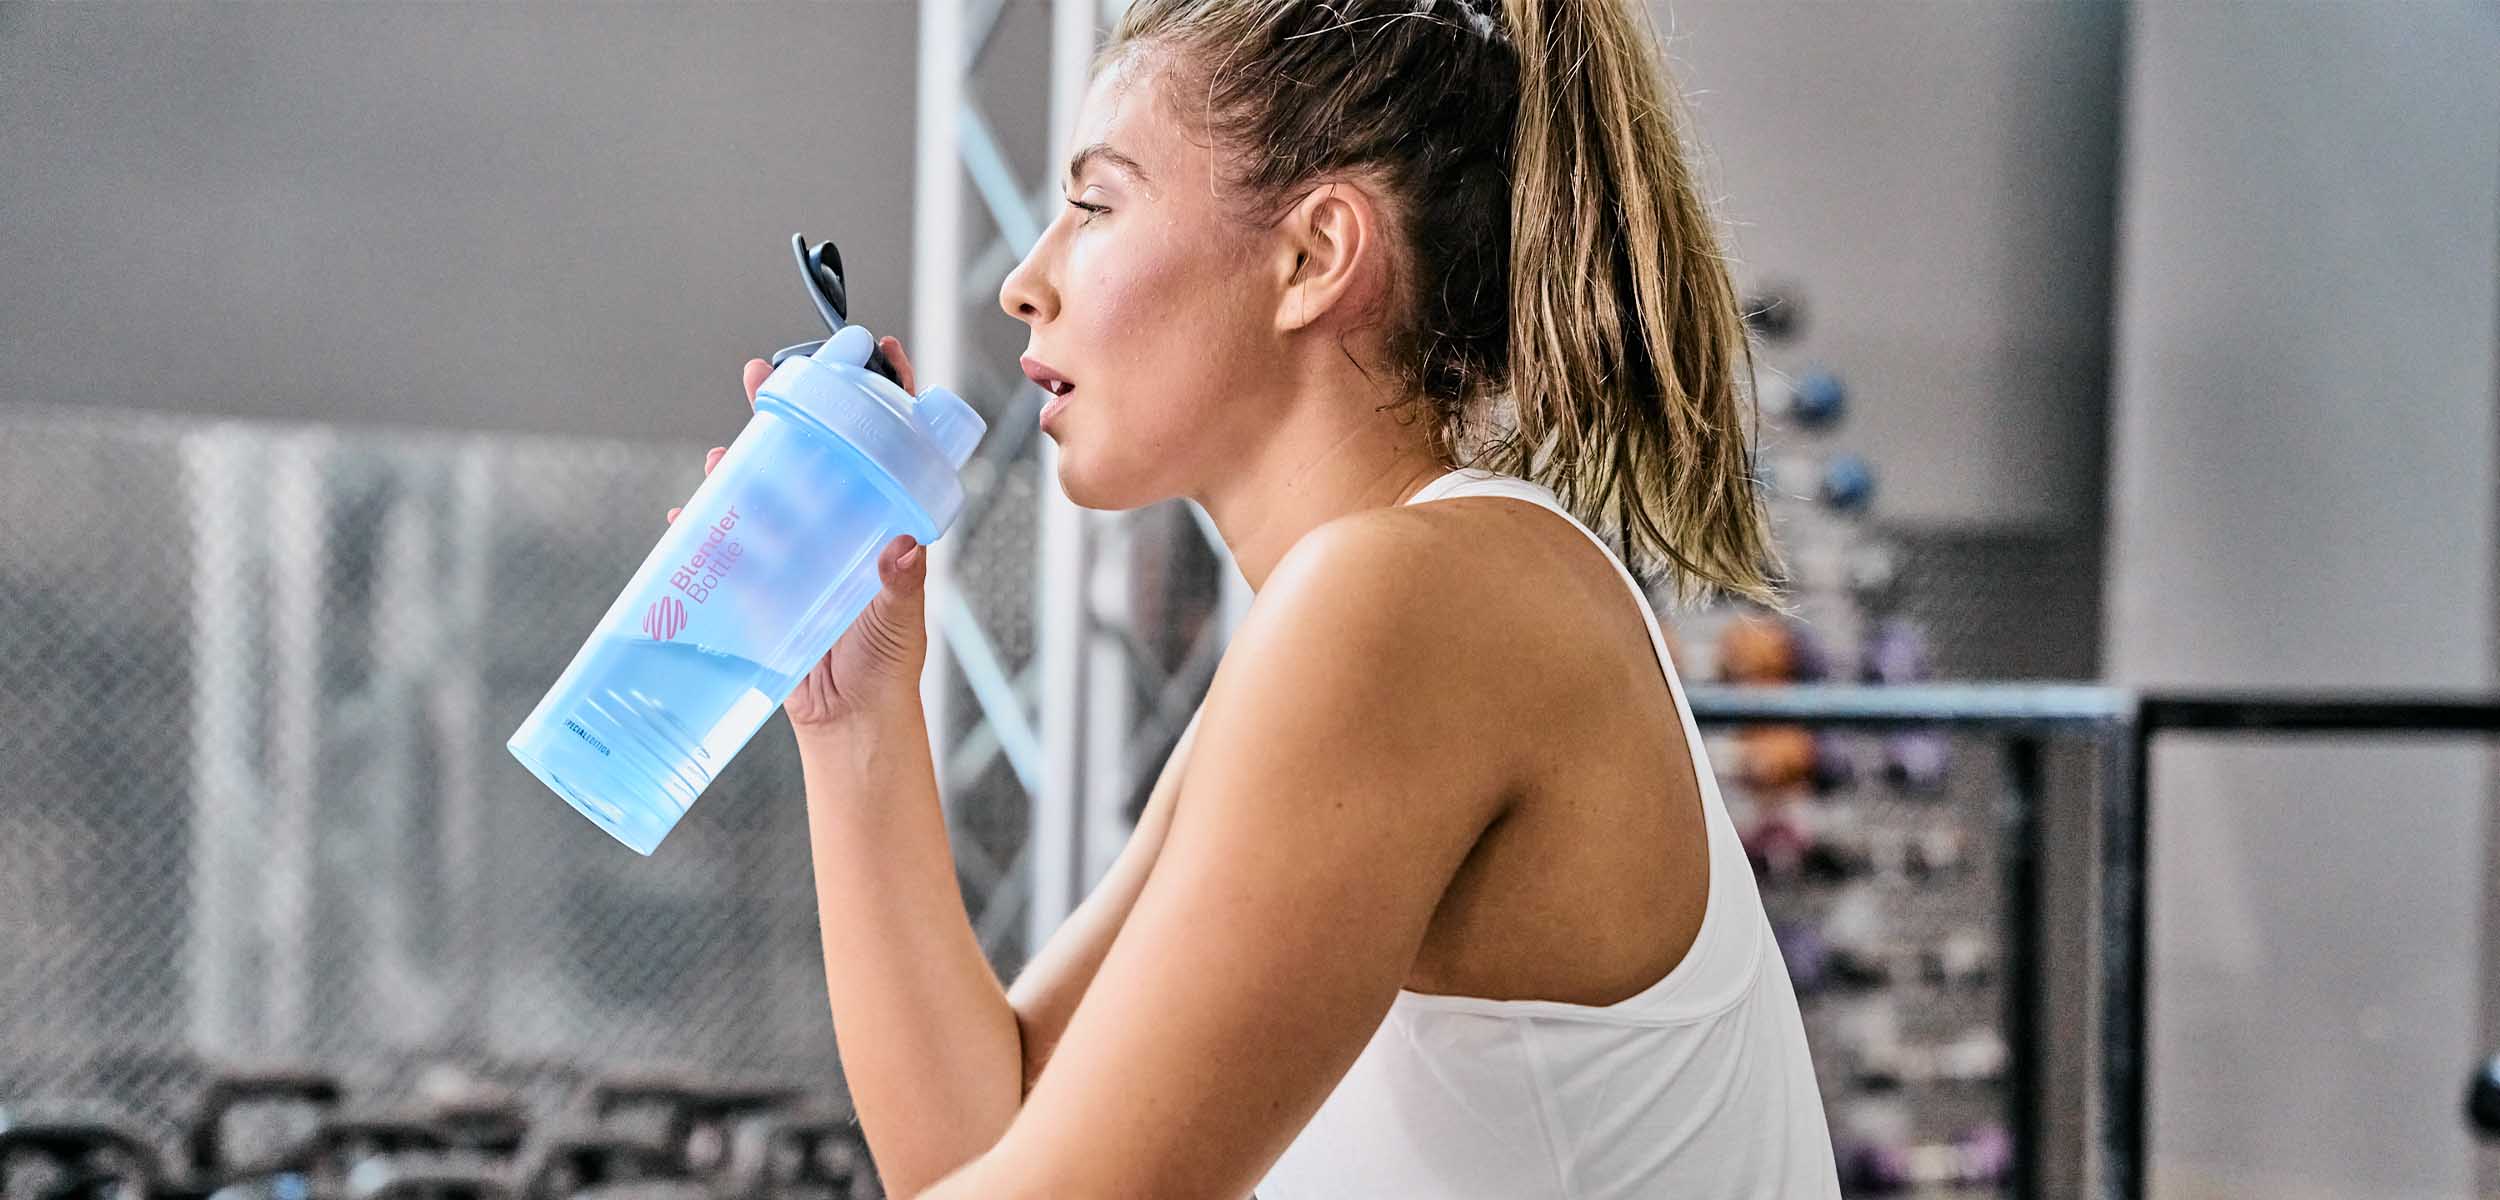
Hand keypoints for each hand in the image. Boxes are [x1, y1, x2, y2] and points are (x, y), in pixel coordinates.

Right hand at [666, 338, 934, 728]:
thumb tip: (904, 549)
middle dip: (790, 412)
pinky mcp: (761, 586)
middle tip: (764, 372)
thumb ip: (901, 585)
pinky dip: (703, 529)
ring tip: (724, 446)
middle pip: (814, 454)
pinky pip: (727, 547)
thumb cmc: (887, 670)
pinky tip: (686, 514)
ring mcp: (795, 554)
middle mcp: (837, 529)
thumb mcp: (899, 622)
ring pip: (764, 493)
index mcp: (882, 525)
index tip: (880, 350)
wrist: (849, 724)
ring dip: (741, 465)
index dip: (888, 397)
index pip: (888, 448)